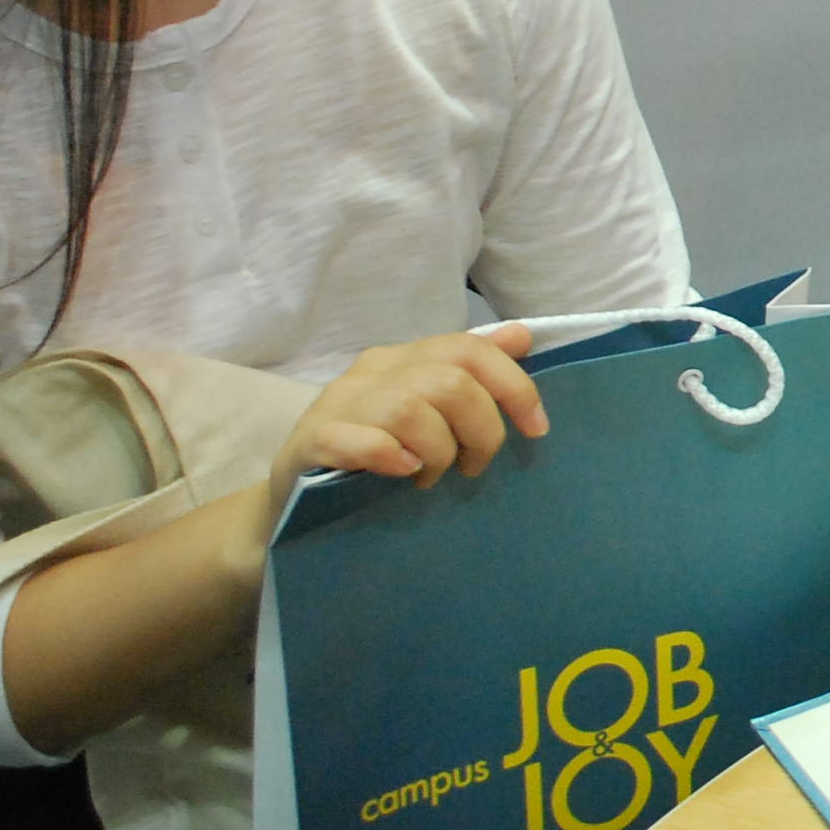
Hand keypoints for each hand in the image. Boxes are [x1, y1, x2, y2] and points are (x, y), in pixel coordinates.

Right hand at [269, 324, 546, 503]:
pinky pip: (356, 438)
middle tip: (472, 467)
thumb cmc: (371, 450)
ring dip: (437, 452)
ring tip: (430, 478)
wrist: (292, 493)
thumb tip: (522, 335)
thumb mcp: (426, 409)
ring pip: (410, 409)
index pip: (470, 349)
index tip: (536, 429)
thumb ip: (471, 373)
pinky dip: (389, 456)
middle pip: (450, 382)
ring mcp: (338, 403)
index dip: (514, 386)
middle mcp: (372, 372)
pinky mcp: (312, 441)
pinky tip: (402, 472)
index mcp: (404, 358)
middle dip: (480, 431)